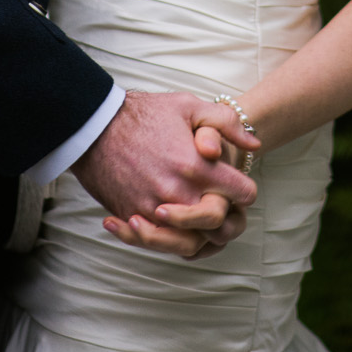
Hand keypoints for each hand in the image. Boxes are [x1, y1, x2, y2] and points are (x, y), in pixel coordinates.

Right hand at [73, 90, 258, 260]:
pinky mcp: (133, 220)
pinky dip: (171, 241)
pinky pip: (159, 245)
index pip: (242, 194)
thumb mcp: (189, 106)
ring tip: (196, 218)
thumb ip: (226, 122)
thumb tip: (255, 144)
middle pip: (220, 226)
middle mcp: (178, 195)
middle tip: (218, 201)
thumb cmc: (145, 114)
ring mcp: (154, 212)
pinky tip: (171, 226)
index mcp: (197, 166)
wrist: (95, 127)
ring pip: (191, 244)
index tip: (238, 185)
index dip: (246, 190)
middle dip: (227, 215)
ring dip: (200, 234)